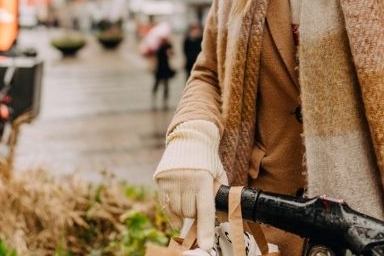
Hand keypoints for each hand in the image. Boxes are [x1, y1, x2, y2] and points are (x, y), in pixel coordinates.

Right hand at [153, 120, 226, 249]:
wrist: (190, 138)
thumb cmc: (208, 160)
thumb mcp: (218, 174)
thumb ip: (220, 195)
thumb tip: (222, 220)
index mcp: (204, 180)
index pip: (205, 210)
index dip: (206, 230)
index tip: (205, 247)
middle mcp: (186, 181)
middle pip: (189, 213)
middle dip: (195, 214)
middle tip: (198, 205)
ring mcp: (171, 181)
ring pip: (176, 211)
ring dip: (183, 212)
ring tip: (189, 201)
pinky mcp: (161, 181)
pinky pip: (165, 206)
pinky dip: (172, 213)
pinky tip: (177, 214)